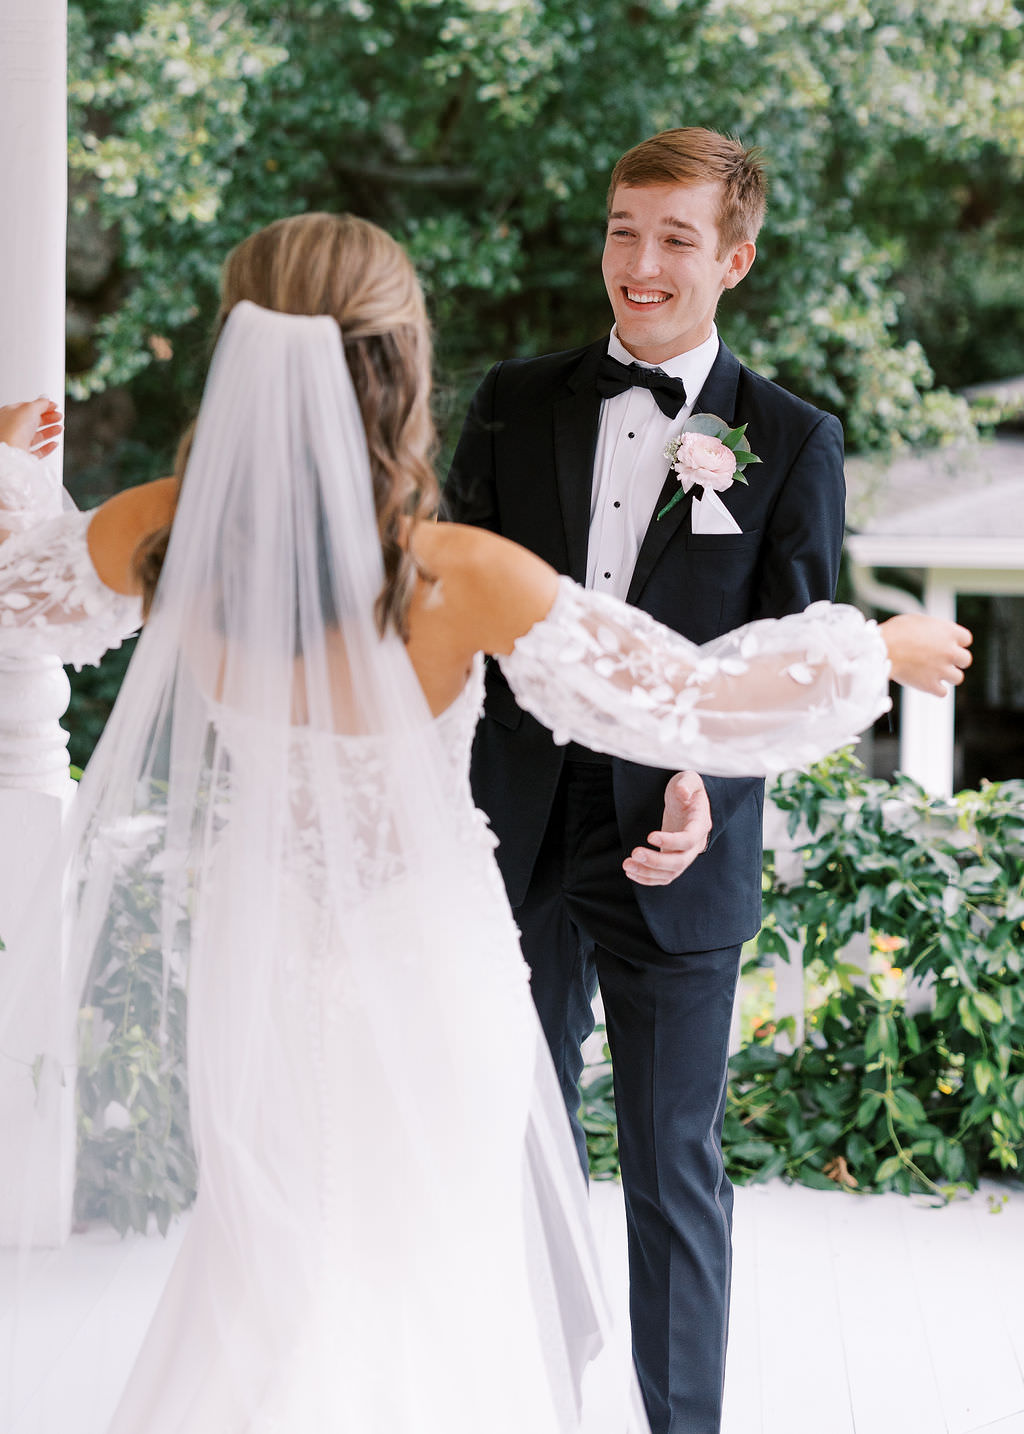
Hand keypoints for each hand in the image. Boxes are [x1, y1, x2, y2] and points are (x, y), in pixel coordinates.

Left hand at [0, 397, 62, 457]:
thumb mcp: (29, 410)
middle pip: (32, 421)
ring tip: (60, 428)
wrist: (10, 455)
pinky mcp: (24, 456)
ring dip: (49, 431)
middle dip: (48, 418)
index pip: (27, 407)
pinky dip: (47, 447)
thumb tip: (46, 398)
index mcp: (9, 414)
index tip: (53, 405)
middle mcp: (11, 428)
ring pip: (36, 436)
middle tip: (58, 416)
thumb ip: (39, 404)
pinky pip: (37, 451)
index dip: (42, 405)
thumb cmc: (12, 431)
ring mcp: (17, 442)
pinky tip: (53, 444)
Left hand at [623, 771, 711, 885]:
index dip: (671, 841)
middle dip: (656, 861)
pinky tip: (631, 872)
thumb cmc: (687, 788)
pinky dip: (647, 878)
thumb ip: (686, 784)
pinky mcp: (673, 859)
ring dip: (648, 872)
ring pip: (670, 873)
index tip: (650, 836)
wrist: (688, 800)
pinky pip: (663, 876)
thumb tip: (682, 792)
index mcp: (700, 825)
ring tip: (627, 865)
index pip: (689, 839)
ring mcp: (685, 855)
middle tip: (634, 853)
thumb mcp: (689, 778)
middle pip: (679, 862)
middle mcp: (696, 844)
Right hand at [880, 613, 972, 695]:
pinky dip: (935, 689)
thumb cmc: (895, 632)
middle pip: (965, 660)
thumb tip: (934, 634)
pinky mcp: (931, 685)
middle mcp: (950, 651)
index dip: (956, 642)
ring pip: (957, 678)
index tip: (947, 645)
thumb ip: (933, 629)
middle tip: (941, 660)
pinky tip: (926, 683)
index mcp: (949, 632)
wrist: (882, 649)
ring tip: (933, 673)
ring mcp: (942, 670)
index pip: (966, 639)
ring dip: (947, 676)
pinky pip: (943, 692)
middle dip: (955, 660)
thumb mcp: (918, 621)